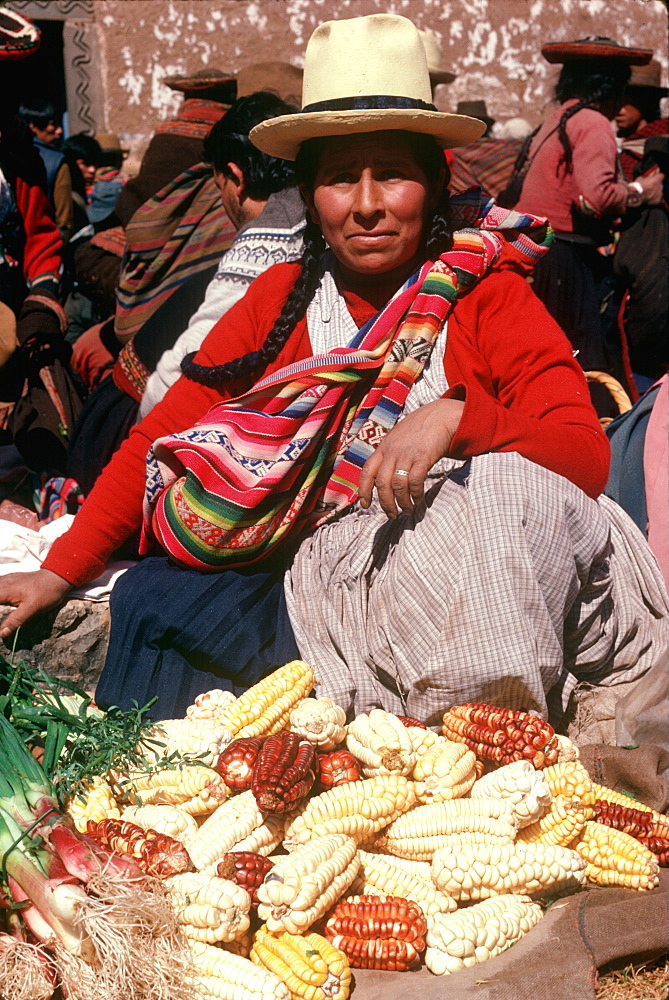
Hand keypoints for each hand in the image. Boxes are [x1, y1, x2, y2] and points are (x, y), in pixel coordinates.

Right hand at [0, 569, 71, 638]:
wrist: (58, 576)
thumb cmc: (46, 592)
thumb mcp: (32, 609)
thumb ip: (16, 620)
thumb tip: (2, 633)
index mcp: (5, 590)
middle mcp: (3, 582)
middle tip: (0, 621)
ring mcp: (7, 579)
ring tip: (2, 612)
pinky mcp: (12, 579)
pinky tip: (3, 601)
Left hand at [358, 398, 464, 518]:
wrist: (440, 415)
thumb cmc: (419, 429)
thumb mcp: (397, 438)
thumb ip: (389, 454)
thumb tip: (384, 477)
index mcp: (383, 447)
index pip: (367, 471)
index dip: (364, 490)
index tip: (365, 505)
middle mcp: (392, 452)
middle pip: (382, 483)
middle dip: (385, 503)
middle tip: (391, 515)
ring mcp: (407, 454)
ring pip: (398, 486)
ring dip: (402, 502)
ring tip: (407, 511)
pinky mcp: (423, 457)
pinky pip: (415, 481)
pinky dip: (415, 494)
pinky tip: (418, 500)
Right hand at [638, 169, 663, 206]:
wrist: (634, 198)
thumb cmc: (636, 188)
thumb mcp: (640, 178)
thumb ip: (647, 176)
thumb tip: (650, 174)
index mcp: (656, 180)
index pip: (661, 175)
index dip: (658, 177)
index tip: (655, 178)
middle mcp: (660, 186)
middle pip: (660, 184)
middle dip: (656, 185)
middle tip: (650, 187)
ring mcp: (660, 194)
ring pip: (660, 191)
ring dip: (656, 192)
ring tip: (649, 194)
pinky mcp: (658, 200)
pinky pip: (661, 199)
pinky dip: (657, 199)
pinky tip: (653, 198)